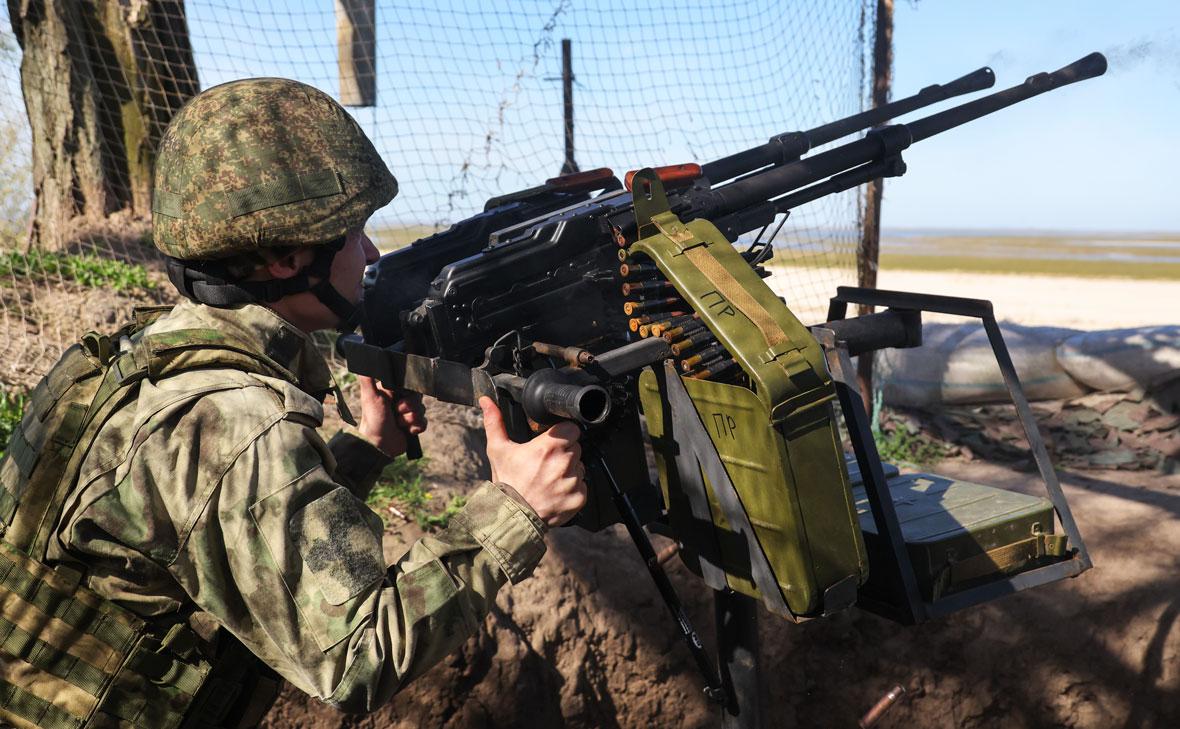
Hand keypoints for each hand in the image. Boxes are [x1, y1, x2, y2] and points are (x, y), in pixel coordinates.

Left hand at [357, 376, 426, 457]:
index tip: (401, 396)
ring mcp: (408, 414)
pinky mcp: (413, 426)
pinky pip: (424, 423)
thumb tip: (364, 361)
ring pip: (421, 411)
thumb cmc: (372, 419)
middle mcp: (401, 401)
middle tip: (396, 411)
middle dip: (409, 407)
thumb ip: (367, 378)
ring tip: (399, 423)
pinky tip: (406, 430)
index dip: (409, 392)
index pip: (410, 385)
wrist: (378, 445)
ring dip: (410, 419)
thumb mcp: (369, 396)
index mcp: (392, 392)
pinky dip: (415, 427)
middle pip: (418, 398)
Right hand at [479, 396, 586, 527]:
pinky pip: (582, 486)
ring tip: (549, 478)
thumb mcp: (498, 449)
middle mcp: (563, 463)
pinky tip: (556, 491)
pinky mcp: (578, 498)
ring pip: (580, 467)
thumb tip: (486, 401)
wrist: (511, 516)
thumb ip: (494, 422)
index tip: (553, 441)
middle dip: (564, 452)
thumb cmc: (506, 483)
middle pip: (576, 447)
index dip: (562, 433)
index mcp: (548, 447)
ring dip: (569, 470)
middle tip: (546, 462)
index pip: (571, 429)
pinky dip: (573, 489)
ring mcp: (573, 481)